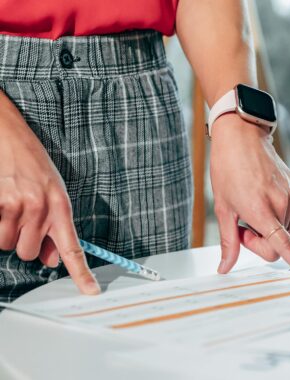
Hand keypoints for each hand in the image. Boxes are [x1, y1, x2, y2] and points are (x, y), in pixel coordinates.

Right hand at [0, 91, 99, 294]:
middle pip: (30, 253)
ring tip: (13, 209)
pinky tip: (2, 204)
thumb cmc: (35, 167)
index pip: (73, 247)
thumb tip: (54, 260)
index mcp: (61, 207)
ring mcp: (18, 206)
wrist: (11, 138)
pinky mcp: (0, 203)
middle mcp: (42, 208)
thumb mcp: (55, 195)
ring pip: (8, 245)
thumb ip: (55, 228)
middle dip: (26, 242)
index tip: (91, 290)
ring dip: (8, 233)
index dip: (81, 272)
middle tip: (25, 220)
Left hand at [210, 113, 289, 283]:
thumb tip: (225, 268)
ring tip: (251, 206)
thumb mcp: (223, 208)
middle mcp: (281, 203)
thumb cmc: (227, 169)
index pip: (284, 246)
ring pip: (284, 229)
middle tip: (242, 223)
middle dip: (258, 241)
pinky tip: (263, 199)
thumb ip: (228, 242)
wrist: (241, 137)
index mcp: (261, 210)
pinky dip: (277, 215)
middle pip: (277, 243)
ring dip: (268, 227)